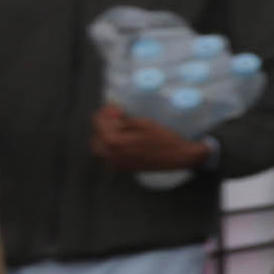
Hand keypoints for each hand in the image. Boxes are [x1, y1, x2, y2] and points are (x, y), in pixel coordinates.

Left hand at [88, 106, 207, 176]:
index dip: (105, 112)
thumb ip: (123, 118)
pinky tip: (122, 140)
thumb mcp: (144, 123)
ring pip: (99, 147)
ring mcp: (114, 163)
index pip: (98, 123)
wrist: (177, 157)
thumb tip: (113, 113)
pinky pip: (107, 156)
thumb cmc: (164, 139)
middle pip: (95, 136)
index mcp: (113, 142)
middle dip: (103, 124)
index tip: (116, 106)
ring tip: (118, 127)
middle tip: (116, 116)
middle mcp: (109, 155)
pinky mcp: (121, 167)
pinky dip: (109, 147)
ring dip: (104, 136)